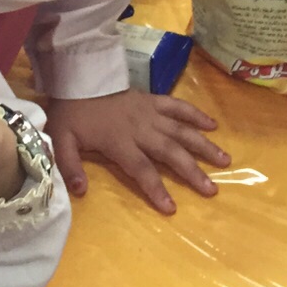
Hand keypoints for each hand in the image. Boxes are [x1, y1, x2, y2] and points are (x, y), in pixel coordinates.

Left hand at [44, 90, 228, 214]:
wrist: (78, 78)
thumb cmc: (71, 114)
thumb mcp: (61, 140)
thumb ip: (69, 166)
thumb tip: (79, 191)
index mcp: (119, 141)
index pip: (141, 169)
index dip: (156, 188)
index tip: (171, 208)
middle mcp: (140, 129)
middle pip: (170, 152)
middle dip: (192, 171)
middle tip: (212, 190)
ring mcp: (150, 113)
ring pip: (181, 130)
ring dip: (203, 145)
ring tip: (225, 161)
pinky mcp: (153, 99)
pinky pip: (178, 106)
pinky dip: (195, 114)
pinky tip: (214, 125)